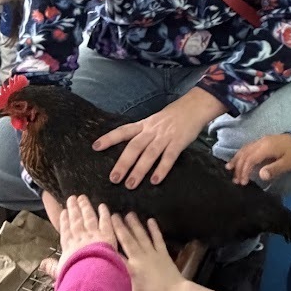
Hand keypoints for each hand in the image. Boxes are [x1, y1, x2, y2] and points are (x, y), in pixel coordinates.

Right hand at [41, 195, 117, 279]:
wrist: (90, 276)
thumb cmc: (74, 278)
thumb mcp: (60, 274)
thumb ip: (52, 267)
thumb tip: (42, 264)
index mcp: (68, 247)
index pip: (66, 231)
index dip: (65, 220)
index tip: (64, 211)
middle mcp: (80, 238)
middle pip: (76, 220)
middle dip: (74, 209)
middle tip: (72, 198)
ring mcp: (93, 234)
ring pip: (89, 217)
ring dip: (85, 207)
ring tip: (83, 197)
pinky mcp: (107, 235)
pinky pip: (105, 221)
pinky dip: (104, 213)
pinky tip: (103, 206)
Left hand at [92, 88, 224, 188]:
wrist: (194, 106)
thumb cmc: (173, 116)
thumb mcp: (154, 121)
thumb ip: (143, 133)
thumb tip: (129, 149)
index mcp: (144, 125)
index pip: (123, 131)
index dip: (109, 138)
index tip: (95, 147)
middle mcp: (152, 130)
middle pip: (134, 146)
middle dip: (123, 163)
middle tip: (114, 179)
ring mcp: (165, 136)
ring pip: (149, 153)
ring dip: (139, 170)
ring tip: (130, 184)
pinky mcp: (179, 142)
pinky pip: (169, 157)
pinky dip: (162, 169)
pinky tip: (155, 180)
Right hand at [112, 212, 185, 290]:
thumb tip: (106, 285)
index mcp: (130, 270)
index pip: (115, 254)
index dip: (107, 243)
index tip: (100, 233)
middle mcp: (140, 258)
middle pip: (128, 239)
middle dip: (120, 227)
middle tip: (113, 215)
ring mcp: (152, 254)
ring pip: (142, 236)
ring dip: (135, 225)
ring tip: (129, 214)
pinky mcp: (163, 254)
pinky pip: (157, 239)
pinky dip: (154, 229)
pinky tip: (151, 220)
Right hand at [226, 133, 290, 184]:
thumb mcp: (288, 164)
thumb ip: (274, 169)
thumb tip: (261, 175)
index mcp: (266, 147)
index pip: (250, 158)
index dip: (244, 170)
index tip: (243, 182)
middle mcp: (261, 142)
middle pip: (245, 154)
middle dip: (238, 167)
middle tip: (235, 180)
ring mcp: (261, 141)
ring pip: (244, 149)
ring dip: (237, 159)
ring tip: (229, 169)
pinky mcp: (263, 142)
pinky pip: (248, 147)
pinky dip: (241, 154)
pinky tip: (238, 160)